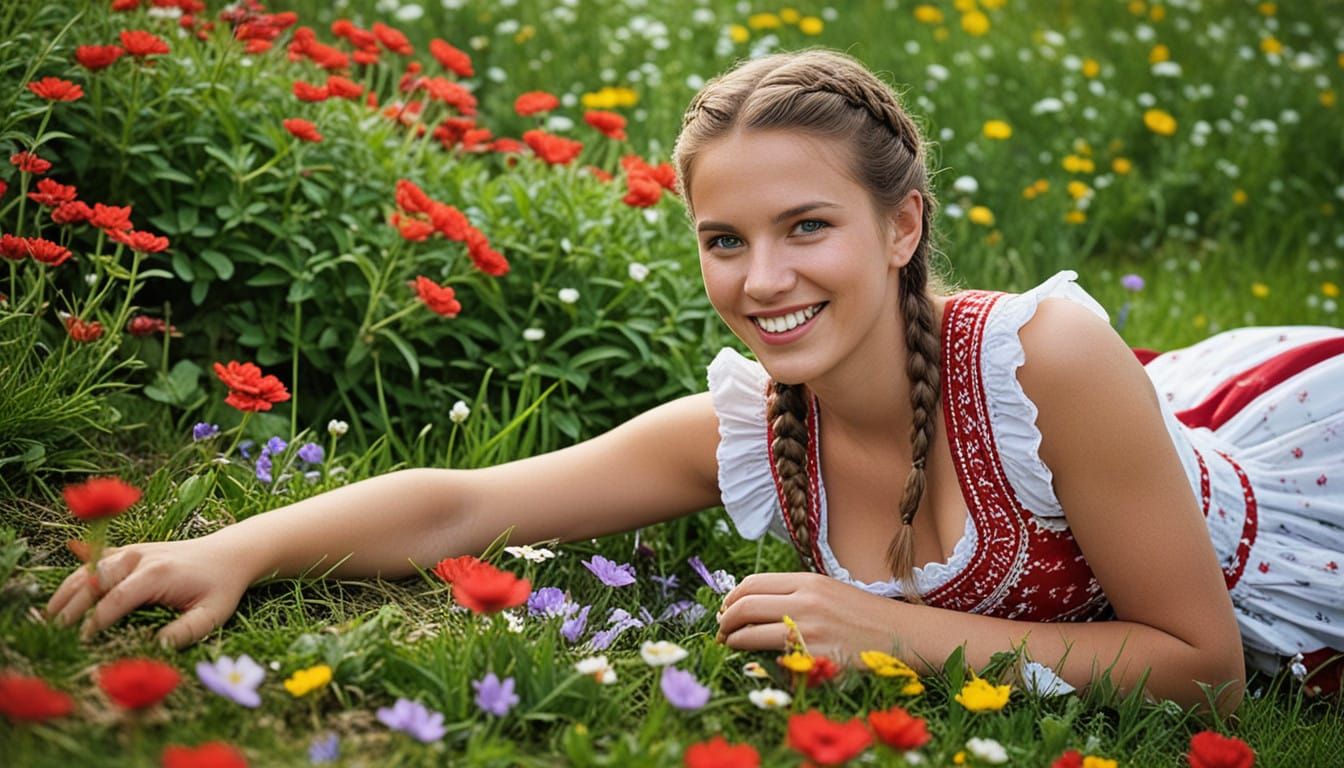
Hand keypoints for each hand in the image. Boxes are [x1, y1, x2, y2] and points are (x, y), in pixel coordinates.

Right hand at [46, 536, 253, 647]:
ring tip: (50, 614)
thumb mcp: (212, 614)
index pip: (116, 599)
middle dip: (72, 606)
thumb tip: (157, 647)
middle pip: (95, 581)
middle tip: (54, 632)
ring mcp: (134, 551)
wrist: (230, 553)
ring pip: (91, 568)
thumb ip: (185, 632)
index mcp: (158, 574)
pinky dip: (80, 569)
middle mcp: (140, 558)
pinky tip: (64, 582)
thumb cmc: (221, 587)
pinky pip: (99, 558)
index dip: (96, 621)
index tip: (81, 641)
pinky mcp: (132, 550)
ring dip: (68, 589)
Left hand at [714, 572, 904, 661]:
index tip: (726, 609)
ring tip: (730, 646)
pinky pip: (772, 659)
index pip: (752, 583)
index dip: (731, 597)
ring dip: (732, 641)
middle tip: (721, 631)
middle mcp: (805, 602)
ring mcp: (809, 631)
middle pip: (744, 606)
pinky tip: (756, 661)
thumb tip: (752, 604)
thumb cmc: (863, 615)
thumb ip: (794, 594)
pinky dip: (756, 660)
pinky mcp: (814, 658)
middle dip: (724, 620)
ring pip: (750, 634)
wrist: (900, 635)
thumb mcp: (828, 591)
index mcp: (807, 582)